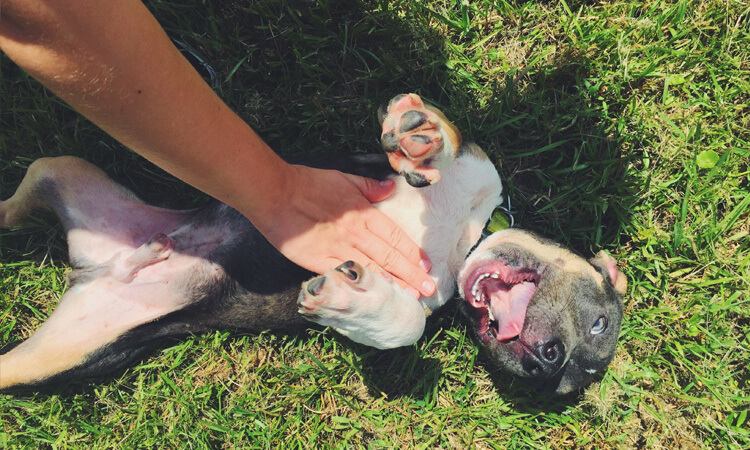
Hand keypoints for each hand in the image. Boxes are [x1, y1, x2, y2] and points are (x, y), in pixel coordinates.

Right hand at [254, 164, 435, 297]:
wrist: (275, 194)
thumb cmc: (308, 183)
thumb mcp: (344, 178)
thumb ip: (369, 187)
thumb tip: (390, 189)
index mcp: (363, 213)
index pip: (394, 236)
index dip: (412, 252)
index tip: (426, 265)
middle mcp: (356, 233)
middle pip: (389, 257)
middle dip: (411, 274)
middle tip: (429, 290)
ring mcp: (338, 249)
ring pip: (373, 270)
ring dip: (395, 284)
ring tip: (412, 297)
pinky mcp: (320, 262)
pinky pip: (347, 278)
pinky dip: (364, 288)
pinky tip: (377, 298)